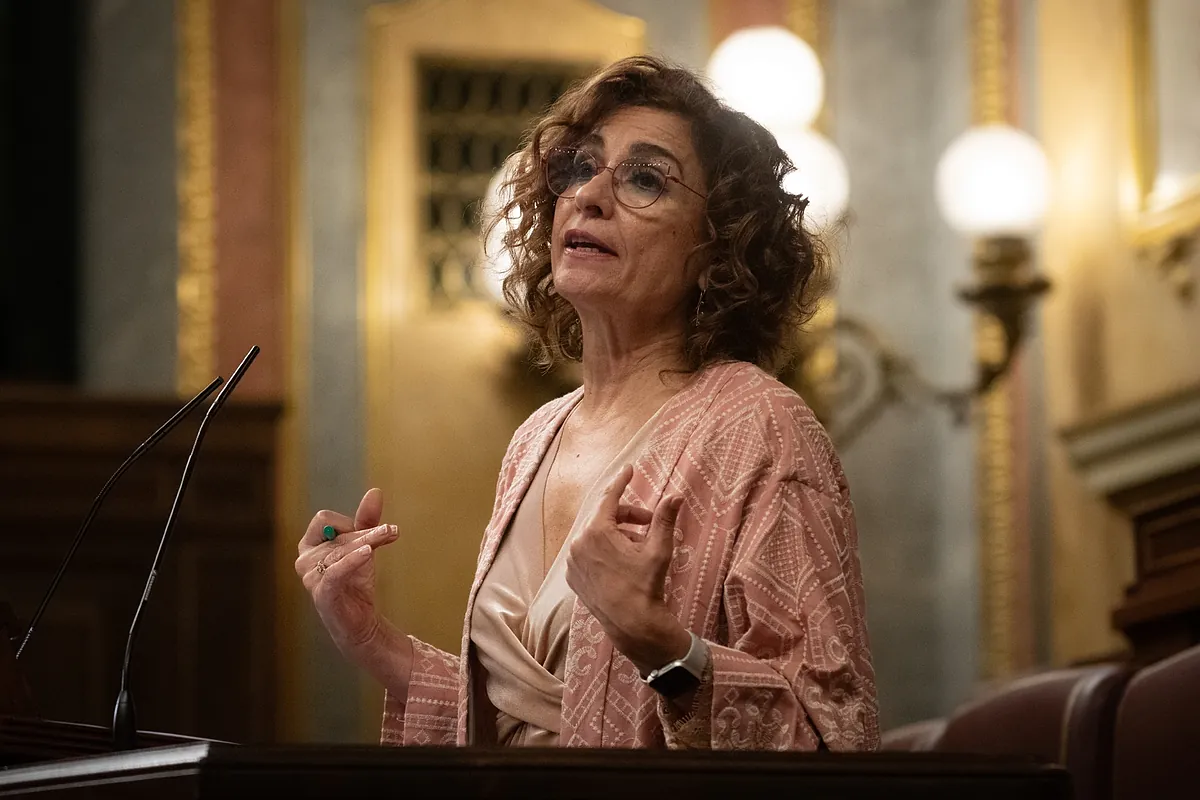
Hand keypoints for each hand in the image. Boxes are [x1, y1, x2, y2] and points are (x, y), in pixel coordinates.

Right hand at [295, 488, 399, 666]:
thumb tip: (375, 491)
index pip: (324, 519)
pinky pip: (334, 572)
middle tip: (392, 531)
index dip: (348, 521)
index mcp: (309, 545)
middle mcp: (304, 560)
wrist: (360, 622)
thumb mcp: (363, 546)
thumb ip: (367, 521)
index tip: (372, 530)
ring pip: (340, 550)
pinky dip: (351, 560)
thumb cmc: (356, 581)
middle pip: (335, 533)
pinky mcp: (323, 594)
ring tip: (389, 535)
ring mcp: (310, 578)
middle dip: (365, 532)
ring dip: (368, 542)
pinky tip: (368, 552)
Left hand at [564, 464, 690, 674]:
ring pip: (598, 536)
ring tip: (640, 550)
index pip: (609, 498)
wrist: (632, 625)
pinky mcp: (573, 577)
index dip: (621, 482)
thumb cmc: (646, 586)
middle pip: (605, 518)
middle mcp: (579, 544)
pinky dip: (605, 552)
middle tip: (650, 525)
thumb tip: (676, 496)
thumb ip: (664, 519)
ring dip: (619, 536)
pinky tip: (624, 565)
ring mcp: (573, 562)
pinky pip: (589, 553)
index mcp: (596, 532)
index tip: (629, 469)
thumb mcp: (658, 550)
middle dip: (629, 518)